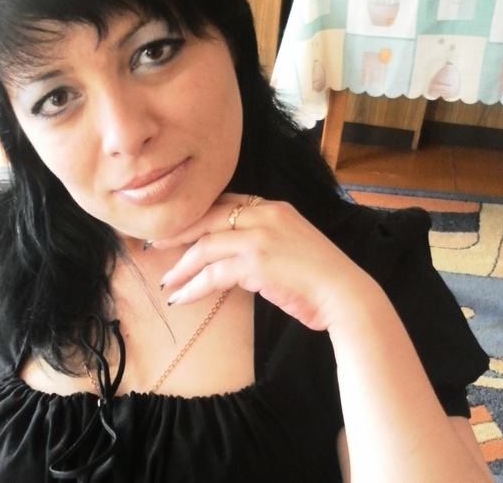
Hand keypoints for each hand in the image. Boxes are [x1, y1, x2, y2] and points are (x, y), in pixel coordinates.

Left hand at [155, 193, 372, 330]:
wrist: (347, 295)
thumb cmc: (320, 277)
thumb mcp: (291, 244)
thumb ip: (263, 240)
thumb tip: (231, 256)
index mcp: (273, 207)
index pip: (224, 204)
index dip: (197, 217)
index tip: (178, 229)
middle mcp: (265, 214)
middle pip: (207, 218)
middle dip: (178, 233)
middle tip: (156, 246)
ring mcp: (260, 236)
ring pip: (205, 246)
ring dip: (181, 266)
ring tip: (167, 282)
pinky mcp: (256, 261)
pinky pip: (213, 273)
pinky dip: (193, 287)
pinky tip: (181, 299)